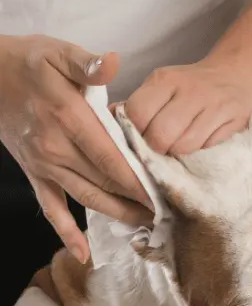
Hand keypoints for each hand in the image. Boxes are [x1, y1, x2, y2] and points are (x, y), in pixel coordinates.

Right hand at [0, 35, 151, 263]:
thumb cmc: (29, 63)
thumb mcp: (59, 53)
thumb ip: (87, 64)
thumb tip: (112, 63)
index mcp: (68, 119)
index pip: (112, 158)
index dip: (139, 180)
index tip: (164, 194)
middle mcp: (56, 149)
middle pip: (105, 183)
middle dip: (138, 201)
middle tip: (167, 214)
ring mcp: (44, 166)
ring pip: (87, 198)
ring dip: (118, 215)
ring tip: (146, 226)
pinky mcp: (35, 174)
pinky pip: (51, 208)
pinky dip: (66, 232)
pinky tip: (83, 253)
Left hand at [124, 57, 251, 154]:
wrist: (239, 77)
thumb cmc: (192, 88)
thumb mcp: (162, 86)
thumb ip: (137, 105)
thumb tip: (106, 124)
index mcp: (165, 80)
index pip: (137, 114)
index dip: (135, 133)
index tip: (141, 138)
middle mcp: (191, 91)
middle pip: (160, 135)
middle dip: (156, 150)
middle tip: (160, 150)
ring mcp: (215, 107)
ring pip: (184, 147)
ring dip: (178, 155)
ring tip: (179, 149)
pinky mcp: (235, 122)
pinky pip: (208, 149)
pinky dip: (200, 154)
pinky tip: (199, 147)